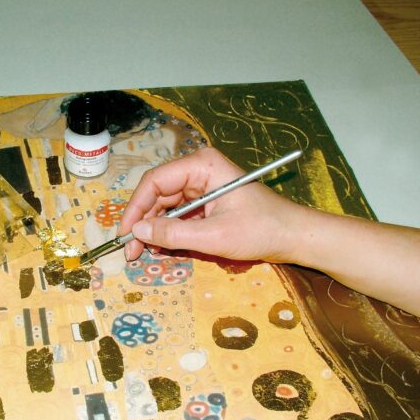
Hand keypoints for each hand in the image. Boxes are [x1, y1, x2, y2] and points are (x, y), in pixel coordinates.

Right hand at [118, 147, 304, 262]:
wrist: (294, 237)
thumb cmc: (262, 230)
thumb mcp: (214, 235)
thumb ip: (173, 234)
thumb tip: (137, 233)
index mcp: (202, 166)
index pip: (155, 182)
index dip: (135, 209)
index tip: (125, 235)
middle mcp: (198, 171)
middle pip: (157, 194)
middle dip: (143, 223)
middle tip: (131, 252)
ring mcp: (202, 186)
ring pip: (165, 207)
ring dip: (154, 230)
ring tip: (145, 253)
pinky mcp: (206, 203)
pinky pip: (178, 215)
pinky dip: (168, 233)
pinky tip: (162, 249)